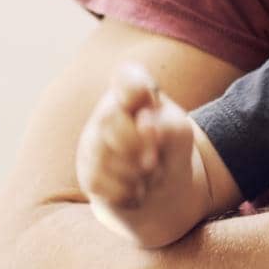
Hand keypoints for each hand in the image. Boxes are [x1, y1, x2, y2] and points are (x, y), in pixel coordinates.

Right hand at [75, 62, 197, 240]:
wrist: (161, 190)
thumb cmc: (170, 150)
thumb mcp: (180, 134)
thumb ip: (168, 125)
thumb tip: (144, 126)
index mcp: (133, 94)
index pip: (126, 76)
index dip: (134, 86)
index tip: (146, 98)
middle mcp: (107, 114)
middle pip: (108, 119)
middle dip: (136, 143)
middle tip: (154, 160)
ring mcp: (92, 144)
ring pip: (103, 155)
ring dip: (137, 172)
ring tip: (152, 174)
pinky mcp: (88, 174)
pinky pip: (102, 183)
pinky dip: (128, 191)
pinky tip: (138, 189)